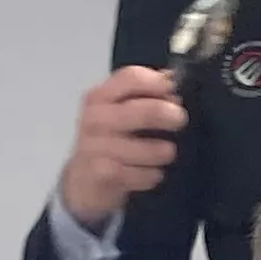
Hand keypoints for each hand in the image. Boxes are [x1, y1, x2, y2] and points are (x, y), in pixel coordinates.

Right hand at [58, 65, 185, 225]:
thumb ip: (143, 93)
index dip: (159, 82)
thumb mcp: (118, 112)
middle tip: (180, 120)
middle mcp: (95, 118)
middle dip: (171, 115)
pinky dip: (153, 175)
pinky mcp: (103, 174)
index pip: (132, 78)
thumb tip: (171, 77)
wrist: (80, 182)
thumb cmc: (107, 141)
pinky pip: (145, 174)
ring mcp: (97, 147)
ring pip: (151, 149)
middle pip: (147, 111)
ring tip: (164, 153)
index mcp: (100, 96)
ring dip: (164, 152)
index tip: (174, 90)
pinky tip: (149, 173)